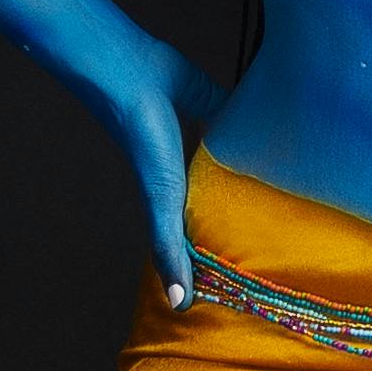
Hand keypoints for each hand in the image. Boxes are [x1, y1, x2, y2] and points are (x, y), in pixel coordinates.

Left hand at [95, 31, 211, 302]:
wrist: (119, 66)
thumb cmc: (149, 71)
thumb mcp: (201, 95)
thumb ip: (223, 107)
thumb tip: (253, 110)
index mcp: (173, 163)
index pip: (192, 204)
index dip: (207, 223)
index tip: (227, 245)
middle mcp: (162, 183)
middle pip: (180, 231)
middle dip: (193, 259)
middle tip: (215, 289)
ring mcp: (156, 190)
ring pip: (170, 245)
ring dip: (182, 276)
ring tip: (194, 304)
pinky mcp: (155, 190)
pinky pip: (166, 236)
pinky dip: (174, 265)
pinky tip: (181, 296)